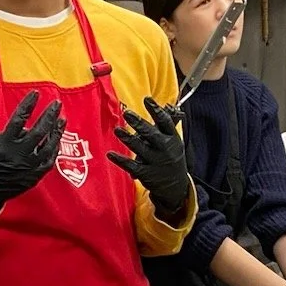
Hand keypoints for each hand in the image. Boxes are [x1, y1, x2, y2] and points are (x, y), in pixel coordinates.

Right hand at [0, 89, 64, 218]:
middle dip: (49, 115)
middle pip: (39, 131)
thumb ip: (3, 134)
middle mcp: (18, 156)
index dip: (28, 104)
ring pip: (49, 146)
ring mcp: (28, 168)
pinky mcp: (33, 177)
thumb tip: (24, 128)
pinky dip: (54, 149)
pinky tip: (57, 140)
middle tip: (56, 103)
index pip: (18, 119)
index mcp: (3, 145)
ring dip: (57, 131)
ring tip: (62, 119)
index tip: (35, 93)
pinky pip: (49, 161)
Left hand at [108, 96, 191, 219]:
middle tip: (126, 112)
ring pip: (140, 149)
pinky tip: (110, 154)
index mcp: (173, 139)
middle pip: (151, 134)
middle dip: (139, 123)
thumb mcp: (174, 142)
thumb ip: (166, 127)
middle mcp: (165, 150)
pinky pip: (131, 166)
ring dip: (127, 139)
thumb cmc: (171, 157)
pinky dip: (120, 160)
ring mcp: (155, 162)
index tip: (147, 99)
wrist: (175, 186)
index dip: (156, 110)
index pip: (165, 122)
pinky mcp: (145, 174)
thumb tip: (166, 105)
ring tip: (117, 130)